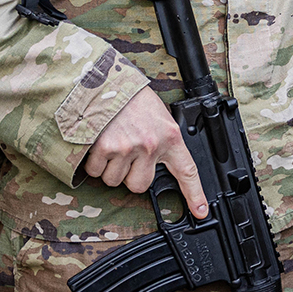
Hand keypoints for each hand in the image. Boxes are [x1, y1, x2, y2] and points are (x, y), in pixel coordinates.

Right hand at [83, 88, 207, 217]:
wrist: (104, 79)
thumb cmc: (130, 96)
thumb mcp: (157, 115)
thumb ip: (160, 140)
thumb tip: (155, 164)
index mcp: (169, 136)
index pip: (187, 170)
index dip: (194, 194)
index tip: (200, 212)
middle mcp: (151, 145)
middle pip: (139, 186)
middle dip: (129, 176)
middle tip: (125, 155)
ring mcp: (127, 147)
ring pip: (114, 181)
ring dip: (109, 168)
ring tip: (111, 142)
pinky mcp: (105, 147)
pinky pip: (96, 171)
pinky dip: (93, 162)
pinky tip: (97, 142)